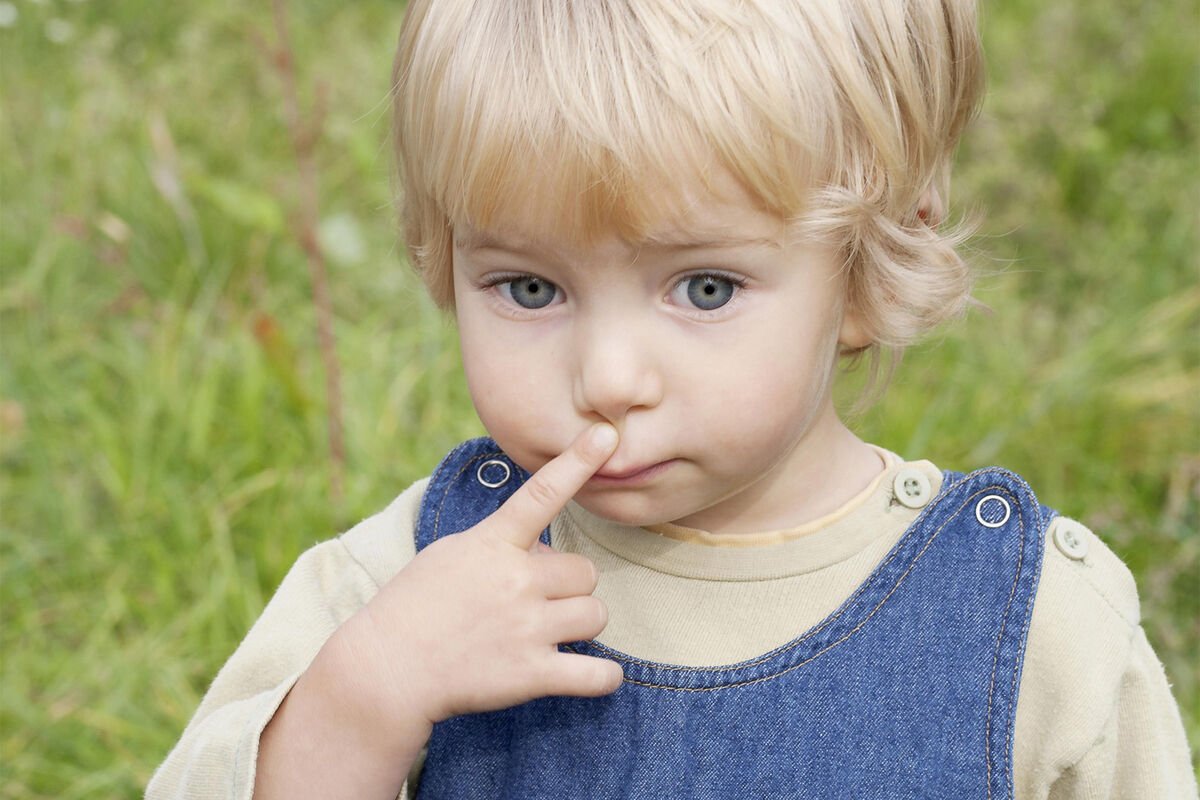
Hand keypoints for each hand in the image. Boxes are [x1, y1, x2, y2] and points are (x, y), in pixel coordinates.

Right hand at [341, 423, 623, 726]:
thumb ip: (502, 545)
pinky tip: (594, 675)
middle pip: (586, 572)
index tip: (606, 434)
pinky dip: (602, 678)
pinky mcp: (532, 674)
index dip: (578, 461)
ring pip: (596, 615)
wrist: (387, 670)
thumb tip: (549, 553)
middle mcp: (515, 580)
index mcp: (492, 543)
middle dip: (570, 587)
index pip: (542, 493)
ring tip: (547, 634)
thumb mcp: (452, 554)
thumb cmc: (416, 606)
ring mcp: (526, 627)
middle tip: (536, 602)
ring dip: (580, 625)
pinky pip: (597, 675)